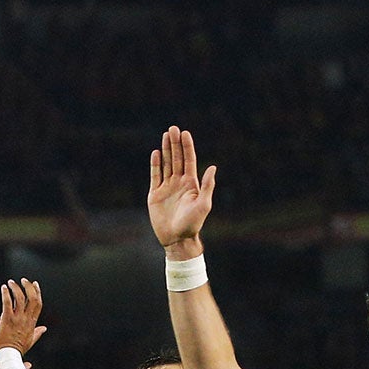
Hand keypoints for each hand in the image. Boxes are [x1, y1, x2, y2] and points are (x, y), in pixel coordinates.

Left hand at [0, 279, 45, 357]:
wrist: (8, 356)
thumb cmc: (18, 349)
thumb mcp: (30, 340)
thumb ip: (37, 332)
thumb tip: (44, 328)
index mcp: (32, 322)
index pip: (38, 304)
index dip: (37, 292)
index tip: (35, 284)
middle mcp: (26, 319)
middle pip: (32, 298)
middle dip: (29, 287)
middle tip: (23, 280)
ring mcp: (17, 319)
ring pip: (20, 298)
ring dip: (16, 287)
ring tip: (11, 282)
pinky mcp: (6, 319)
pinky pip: (7, 302)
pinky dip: (6, 293)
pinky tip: (4, 287)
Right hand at [148, 125, 215, 250]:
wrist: (177, 239)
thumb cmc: (193, 224)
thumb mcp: (204, 204)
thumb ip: (207, 185)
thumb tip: (213, 167)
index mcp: (191, 184)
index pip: (188, 160)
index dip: (187, 147)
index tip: (185, 133)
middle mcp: (178, 183)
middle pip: (177, 158)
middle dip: (175, 143)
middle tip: (173, 128)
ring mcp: (166, 188)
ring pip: (166, 164)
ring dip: (166, 150)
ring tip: (166, 135)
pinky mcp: (155, 194)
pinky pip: (155, 176)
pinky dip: (155, 164)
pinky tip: (156, 153)